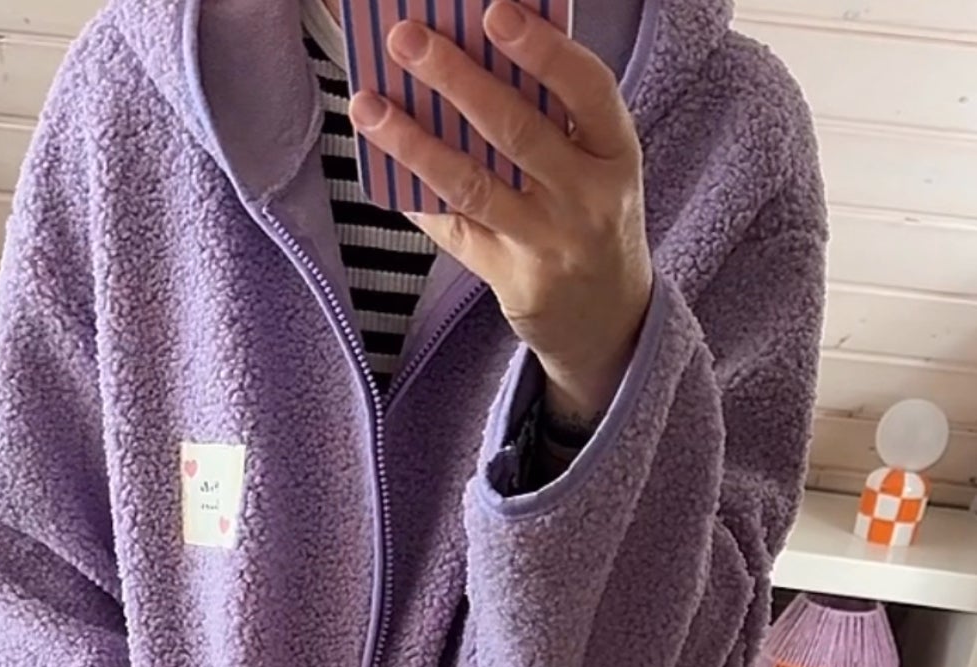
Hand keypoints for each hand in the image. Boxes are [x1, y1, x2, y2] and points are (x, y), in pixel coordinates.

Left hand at [348, 0, 653, 424]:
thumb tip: (472, 50)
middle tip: (406, 38)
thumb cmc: (592, 214)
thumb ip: (554, 114)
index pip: (588, 89)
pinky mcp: (511, 278)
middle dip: (456, 79)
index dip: (544, 49)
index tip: (495, 12)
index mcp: (616, 152)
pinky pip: (454, 229)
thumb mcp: (598, 161)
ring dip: (414, 141)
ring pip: (473, 184)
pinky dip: (415, 193)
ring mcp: (548, 243)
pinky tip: (380, 161)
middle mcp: (588, 198)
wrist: (607, 316)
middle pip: (516, 131)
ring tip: (368, 105)